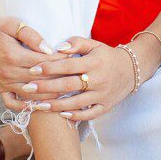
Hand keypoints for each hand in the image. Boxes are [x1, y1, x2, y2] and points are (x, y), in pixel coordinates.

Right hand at [0, 15, 74, 107]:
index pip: (43, 63)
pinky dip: (27, 107)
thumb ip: (32, 36)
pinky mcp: (1, 88)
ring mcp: (4, 83)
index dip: (60, 62)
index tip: (75, 60)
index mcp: (13, 56)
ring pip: (31, 95)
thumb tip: (48, 49)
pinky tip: (42, 105)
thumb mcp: (14, 24)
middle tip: (77, 78)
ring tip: (67, 92)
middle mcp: (8, 73)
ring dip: (50, 96)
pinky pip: (13, 104)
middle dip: (60, 80)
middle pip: (40, 81)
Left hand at [2, 34, 136, 121]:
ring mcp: (102, 95)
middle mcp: (98, 79)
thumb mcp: (94, 44)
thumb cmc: (106, 56)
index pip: (68, 66)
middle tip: (27, 88)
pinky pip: (89, 114)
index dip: (50, 67)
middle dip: (46, 87)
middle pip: (69, 85)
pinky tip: (60, 115)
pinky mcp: (106, 106)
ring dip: (56, 105)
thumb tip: (57, 48)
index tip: (32, 70)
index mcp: (94, 62)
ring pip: (76, 102)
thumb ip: (76, 43)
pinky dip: (75, 116)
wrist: (132, 69)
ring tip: (37, 105)